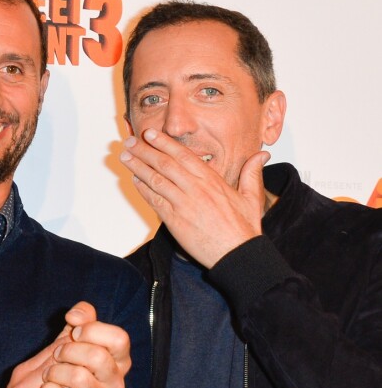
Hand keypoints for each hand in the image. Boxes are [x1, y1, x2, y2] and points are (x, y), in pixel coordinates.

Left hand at [40, 301, 130, 387]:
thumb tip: (76, 315)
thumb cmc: (57, 370)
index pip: (120, 338)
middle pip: (99, 356)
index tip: (74, 332)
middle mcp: (115, 382)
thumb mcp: (67, 339)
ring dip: (55, 371)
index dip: (92, 330)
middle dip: (69, 351)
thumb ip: (80, 321)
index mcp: (117, 359)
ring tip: (49, 376)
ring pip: (80, 377)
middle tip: (57, 356)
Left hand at [120, 128, 269, 267]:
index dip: (164, 142)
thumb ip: (251, 173)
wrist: (238, 254)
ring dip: (138, 166)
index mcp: (211, 180)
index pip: (183, 155)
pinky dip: (143, 189)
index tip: (150, 134)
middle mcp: (195, 188)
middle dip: (144, 150)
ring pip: (156, 180)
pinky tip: (134, 180)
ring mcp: (183, 204)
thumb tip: (262, 155)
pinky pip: (155, 201)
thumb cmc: (244, 229)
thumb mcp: (252, 197)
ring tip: (125, 156)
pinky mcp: (175, 221)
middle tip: (130, 141)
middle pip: (164, 164)